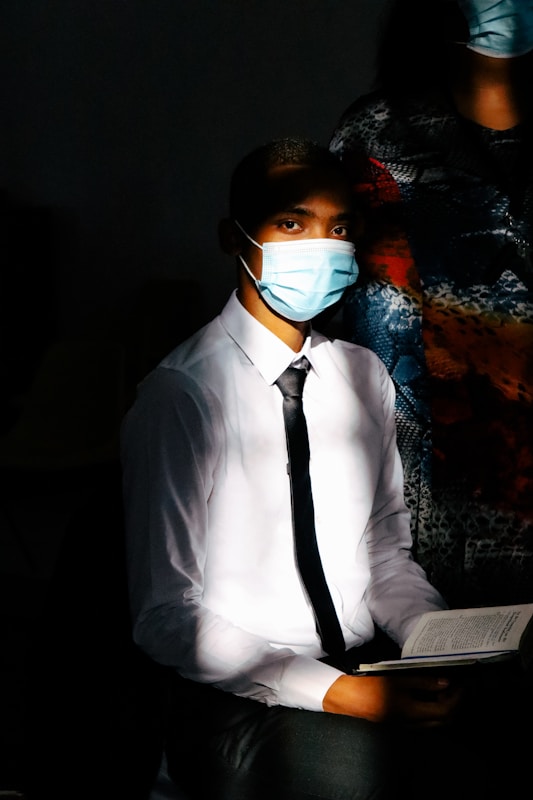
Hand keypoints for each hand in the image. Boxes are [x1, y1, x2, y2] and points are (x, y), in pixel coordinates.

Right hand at [323, 673, 463, 727]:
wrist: (350, 699)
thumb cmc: (373, 687)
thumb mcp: (399, 680)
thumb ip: (424, 682)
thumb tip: (447, 683)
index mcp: (414, 713)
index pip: (446, 711)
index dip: (457, 698)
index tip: (461, 683)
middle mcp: (414, 724)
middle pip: (444, 720)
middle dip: (454, 703)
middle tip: (455, 685)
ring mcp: (408, 726)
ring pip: (435, 721)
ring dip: (444, 706)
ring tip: (443, 688)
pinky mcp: (402, 723)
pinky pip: (425, 719)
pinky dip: (432, 708)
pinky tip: (428, 694)